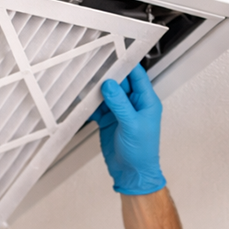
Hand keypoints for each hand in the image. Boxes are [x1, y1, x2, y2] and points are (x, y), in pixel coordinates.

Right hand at [89, 64, 165, 194]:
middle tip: (92, 68)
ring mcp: (119, 112)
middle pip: (118, 82)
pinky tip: (81, 102)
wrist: (132, 174)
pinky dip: (89, 105)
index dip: (126, 63)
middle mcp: (133, 104)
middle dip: (106, 76)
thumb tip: (110, 84)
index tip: (113, 53)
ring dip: (95, 91)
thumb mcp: (132, 125)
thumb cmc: (142, 153)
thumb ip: (120, 104)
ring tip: (83, 83)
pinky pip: (97, 107)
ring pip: (106, 94)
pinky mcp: (108, 121)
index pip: (136, 75)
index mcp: (146, 101)